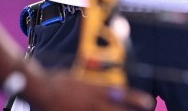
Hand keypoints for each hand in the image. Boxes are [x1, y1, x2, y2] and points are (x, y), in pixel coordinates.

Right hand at [24, 68, 154, 110]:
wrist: (39, 87)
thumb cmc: (59, 81)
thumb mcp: (83, 79)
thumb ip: (99, 86)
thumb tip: (116, 91)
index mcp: (95, 89)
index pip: (121, 94)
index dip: (136, 99)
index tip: (148, 102)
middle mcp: (92, 102)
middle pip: (115, 110)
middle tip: (144, 109)